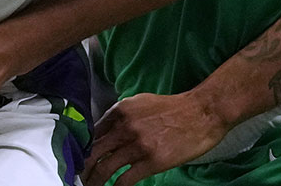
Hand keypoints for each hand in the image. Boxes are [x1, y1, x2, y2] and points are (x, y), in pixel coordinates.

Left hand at [84, 92, 228, 185]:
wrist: (202, 113)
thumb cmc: (174, 108)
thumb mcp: (142, 102)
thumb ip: (122, 116)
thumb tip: (104, 132)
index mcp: (121, 110)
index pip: (92, 133)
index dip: (83, 149)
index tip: (78, 159)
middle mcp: (125, 127)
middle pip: (93, 152)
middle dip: (83, 168)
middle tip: (78, 178)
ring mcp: (137, 145)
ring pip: (104, 168)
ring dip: (94, 181)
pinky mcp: (151, 162)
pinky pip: (124, 180)